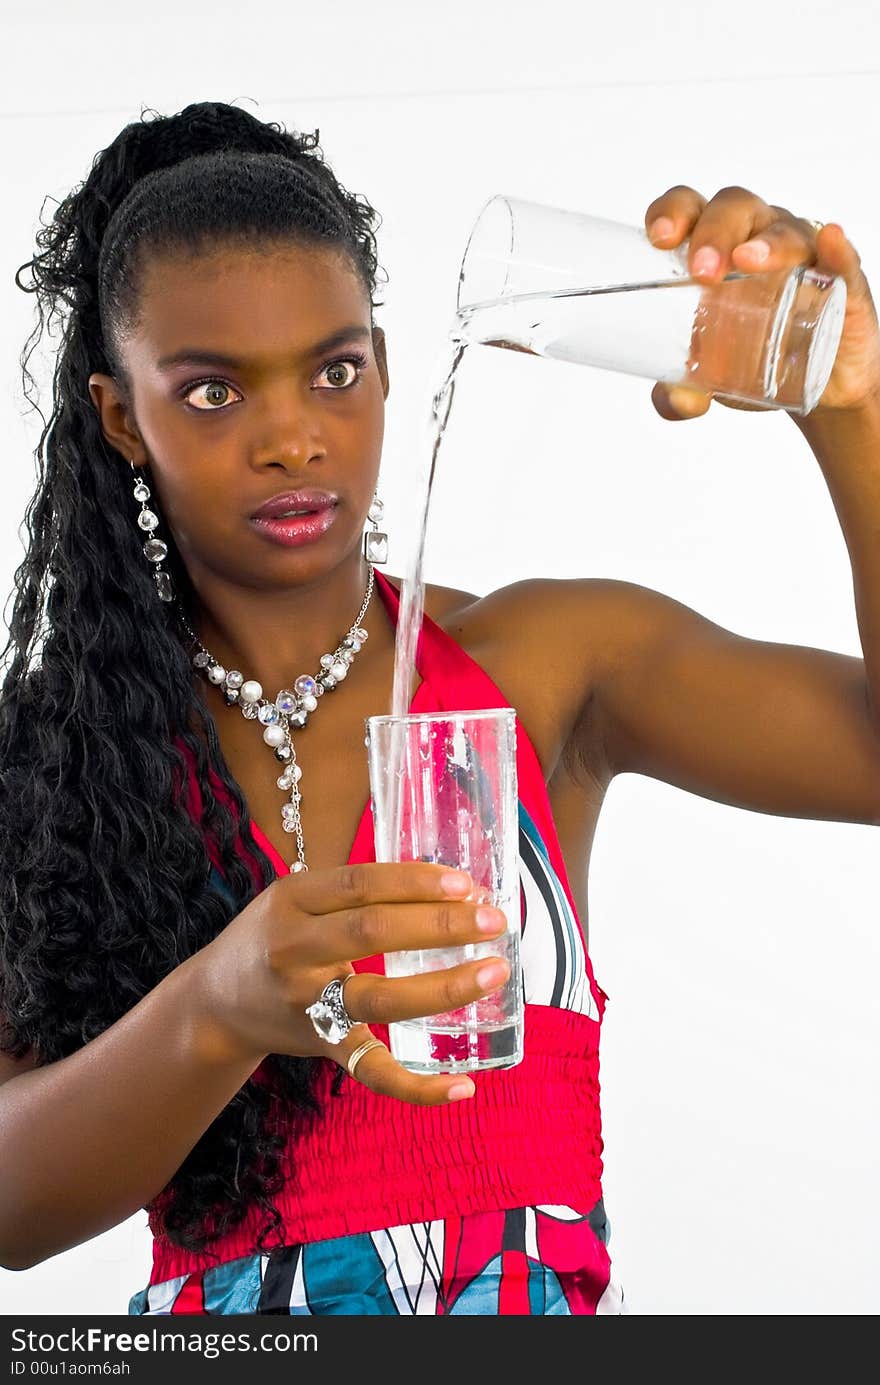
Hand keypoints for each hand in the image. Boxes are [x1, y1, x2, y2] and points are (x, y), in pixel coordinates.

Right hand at [188, 862, 509, 1104]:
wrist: (214, 1003)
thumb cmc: (273, 937)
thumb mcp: (297, 897)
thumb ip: (355, 891)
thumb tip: (449, 888)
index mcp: (292, 899)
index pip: (360, 883)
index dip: (414, 882)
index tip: (465, 884)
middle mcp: (295, 949)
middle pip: (373, 932)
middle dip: (441, 925)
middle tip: (494, 921)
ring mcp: (306, 1003)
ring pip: (379, 999)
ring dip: (443, 987)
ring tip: (493, 973)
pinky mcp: (321, 1047)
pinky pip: (371, 1071)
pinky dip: (418, 1086)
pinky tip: (463, 1086)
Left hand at [643, 184, 879, 419]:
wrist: (816, 386)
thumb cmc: (752, 359)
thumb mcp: (708, 380)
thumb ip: (679, 394)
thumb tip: (676, 400)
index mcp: (714, 248)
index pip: (690, 210)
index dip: (673, 213)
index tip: (661, 239)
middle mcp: (756, 237)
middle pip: (734, 209)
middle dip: (714, 232)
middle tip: (703, 270)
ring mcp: (801, 253)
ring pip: (785, 230)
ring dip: (767, 242)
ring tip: (748, 261)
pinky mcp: (842, 279)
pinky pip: (842, 257)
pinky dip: (836, 248)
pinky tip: (829, 242)